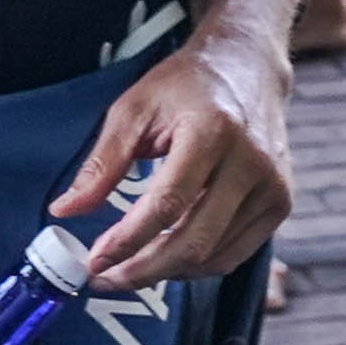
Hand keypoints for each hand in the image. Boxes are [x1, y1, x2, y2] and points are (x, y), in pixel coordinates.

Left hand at [57, 45, 288, 288]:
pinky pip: (236, 253)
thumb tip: (65, 211)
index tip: (93, 262)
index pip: (167, 205)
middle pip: (194, 241)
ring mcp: (272, 185)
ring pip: (216, 256)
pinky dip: (198, 265)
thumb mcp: (134, 110)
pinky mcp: (280, 202)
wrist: (248, 65)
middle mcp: (250, 161)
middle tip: (105, 279)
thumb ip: (102, 163)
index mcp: (212, 131)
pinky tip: (167, 259)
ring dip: (167, 272)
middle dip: (143, 270)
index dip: (127, 241)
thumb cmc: (186, 85)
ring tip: (130, 269)